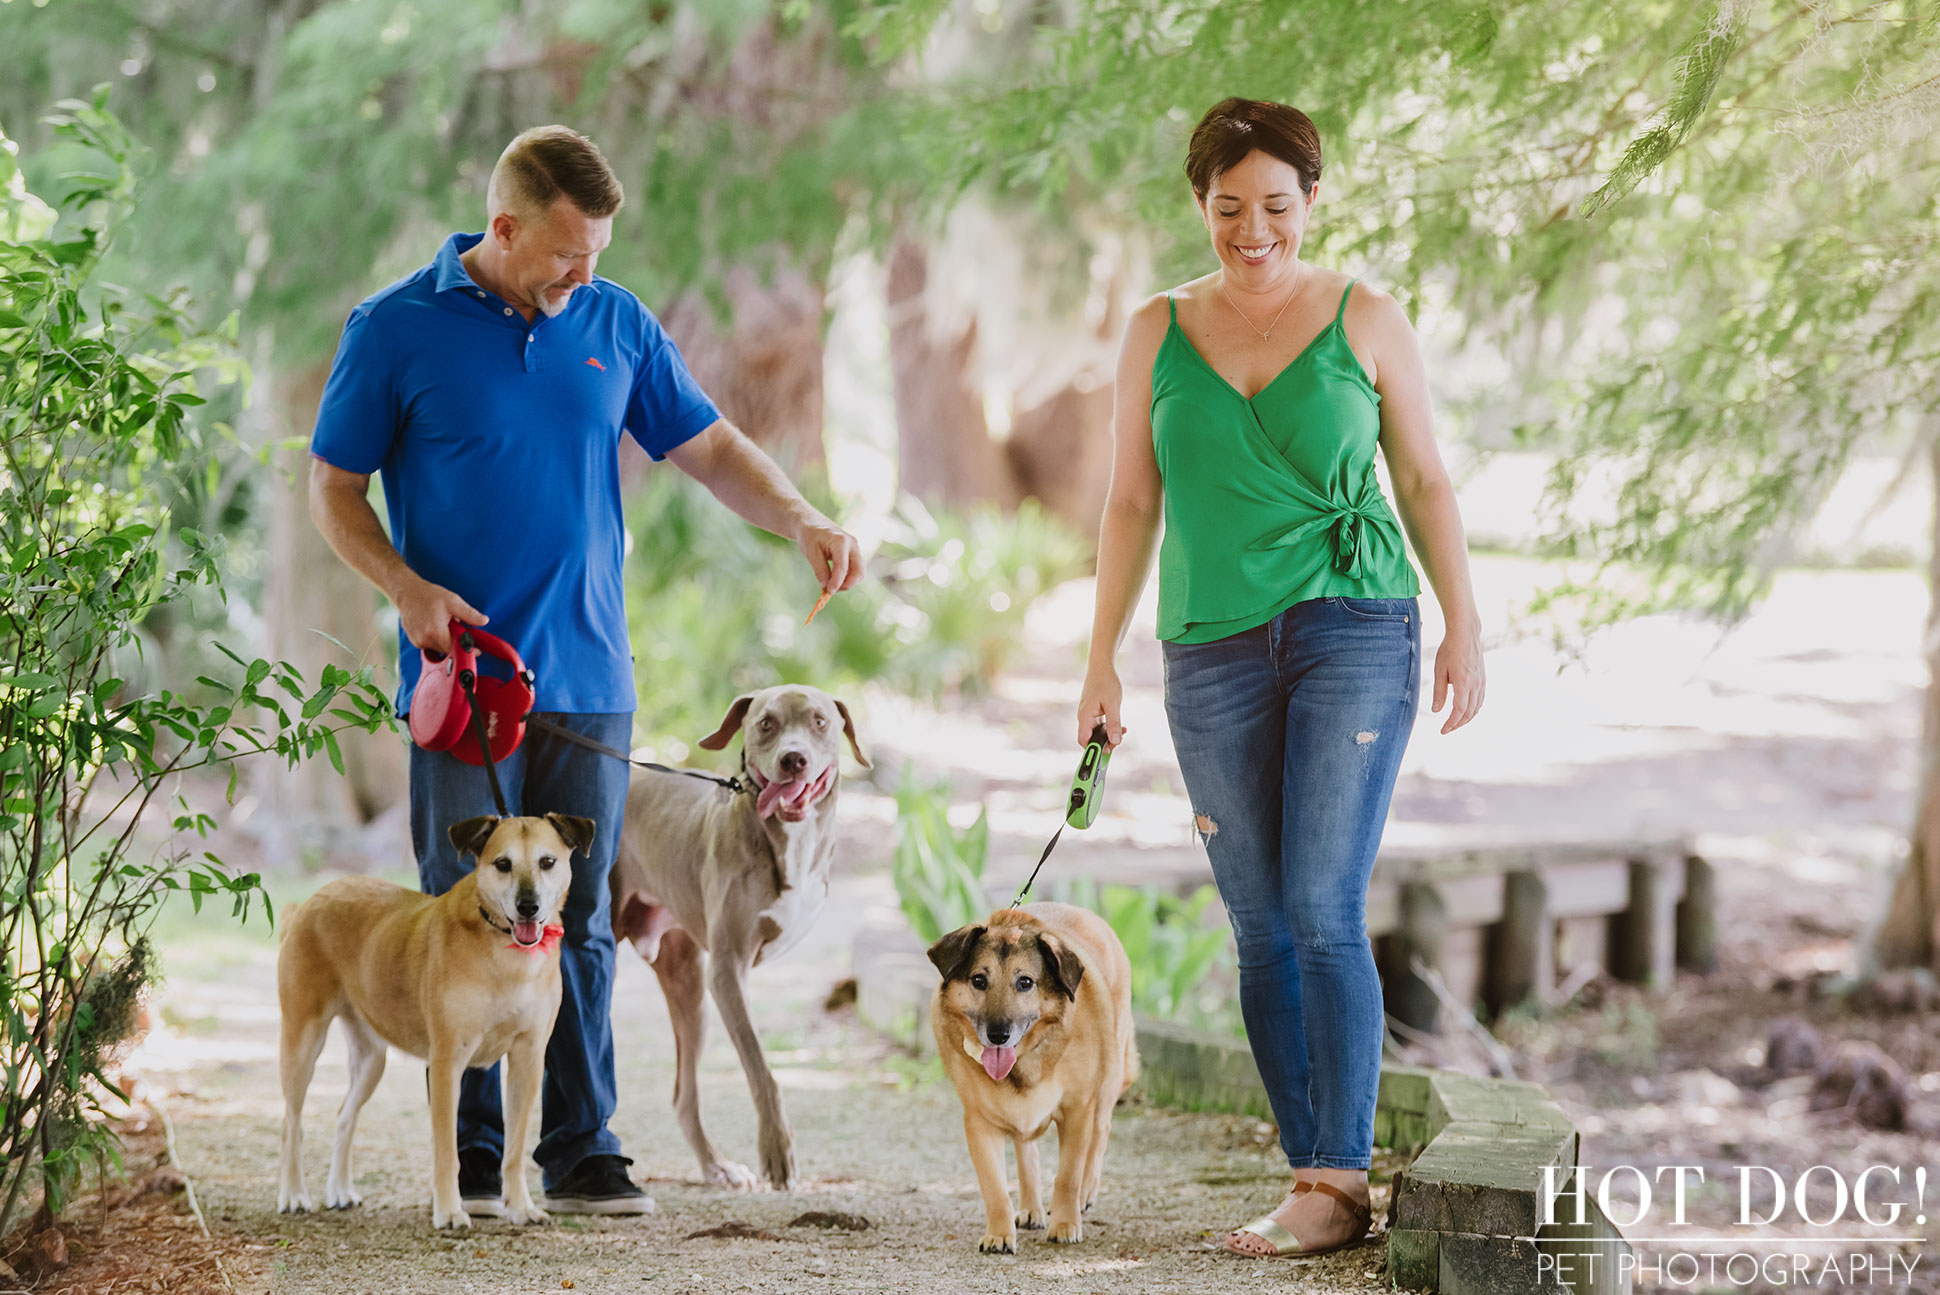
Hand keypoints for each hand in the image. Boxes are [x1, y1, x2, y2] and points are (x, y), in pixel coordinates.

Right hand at [396, 579, 486, 654]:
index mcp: (436, 632)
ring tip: (444, 623)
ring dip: (445, 640)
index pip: (455, 650)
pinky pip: (431, 645)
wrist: (407, 592)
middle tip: (457, 627)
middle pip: (448, 650)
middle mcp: (425, 640)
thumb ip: (469, 614)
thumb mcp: (453, 602)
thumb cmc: (429, 596)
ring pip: (439, 648)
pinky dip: (436, 639)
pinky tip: (435, 626)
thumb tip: (484, 621)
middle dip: (455, 642)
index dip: (466, 649)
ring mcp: (418, 642)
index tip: (475, 649)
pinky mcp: (414, 642)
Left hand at [797, 516, 862, 593]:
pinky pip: (855, 571)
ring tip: (831, 584)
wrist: (813, 525)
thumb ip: (820, 571)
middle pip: (859, 571)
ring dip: (847, 583)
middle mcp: (853, 545)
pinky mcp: (854, 555)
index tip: (828, 592)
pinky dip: (847, 578)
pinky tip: (834, 580)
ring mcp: (855, 550)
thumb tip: (826, 588)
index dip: (837, 582)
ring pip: (859, 573)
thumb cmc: (810, 536)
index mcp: (841, 541)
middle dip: (847, 584)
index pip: (843, 566)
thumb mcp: (811, 553)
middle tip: (831, 590)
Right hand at [1076, 664, 1126, 748]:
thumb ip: (1114, 723)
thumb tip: (1115, 741)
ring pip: (1095, 732)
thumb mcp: (1113, 704)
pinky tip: (1119, 725)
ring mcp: (1088, 714)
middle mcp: (1084, 717)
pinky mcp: (1093, 711)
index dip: (1093, 750)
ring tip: (1122, 731)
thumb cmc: (1105, 682)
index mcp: (1085, 716)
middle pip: (1090, 738)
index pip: (1083, 740)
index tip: (1106, 752)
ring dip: (1108, 735)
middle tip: (1119, 741)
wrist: (1101, 666)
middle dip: (1104, 743)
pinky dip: (1108, 727)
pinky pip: (1099, 725)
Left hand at [1432, 617, 1484, 733]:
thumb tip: (1436, 711)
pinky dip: (1473, 709)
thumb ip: (1438, 692)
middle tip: (1446, 729)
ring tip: (1454, 722)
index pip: (1459, 710)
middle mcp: (1476, 684)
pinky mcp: (1483, 678)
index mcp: (1463, 683)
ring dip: (1466, 718)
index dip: (1451, 723)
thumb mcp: (1439, 670)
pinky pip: (1480, 699)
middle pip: (1469, 713)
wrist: (1465, 634)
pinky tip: (1465, 711)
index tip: (1443, 730)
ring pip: (1477, 708)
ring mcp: (1482, 682)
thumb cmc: (1449, 650)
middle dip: (1458, 724)